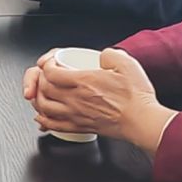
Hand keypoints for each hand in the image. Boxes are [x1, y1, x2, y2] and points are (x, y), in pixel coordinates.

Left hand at [26, 49, 173, 149]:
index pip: (51, 72)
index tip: (52, 62)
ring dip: (39, 98)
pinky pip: (53, 125)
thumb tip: (102, 55)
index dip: (47, 64)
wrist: (142, 121)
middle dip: (41, 79)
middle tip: (46, 75)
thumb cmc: (136, 96)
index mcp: (83, 81)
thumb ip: (110, 54)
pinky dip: (43, 119)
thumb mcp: (125, 64)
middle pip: (44, 88)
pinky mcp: (79, 127)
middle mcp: (75, 98)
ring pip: (44, 107)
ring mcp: (75, 114)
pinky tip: (42, 116)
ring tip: (42, 93)